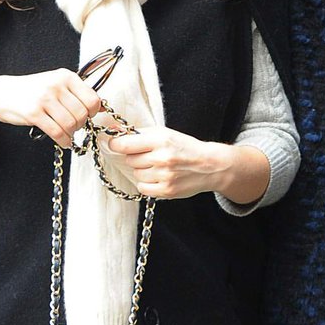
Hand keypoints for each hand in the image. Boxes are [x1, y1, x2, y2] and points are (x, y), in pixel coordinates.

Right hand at [0, 68, 105, 150]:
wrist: (3, 93)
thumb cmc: (33, 91)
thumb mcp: (56, 84)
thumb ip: (78, 93)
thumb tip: (104, 107)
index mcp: (66, 76)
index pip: (92, 99)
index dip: (93, 112)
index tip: (86, 116)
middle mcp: (56, 85)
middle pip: (82, 114)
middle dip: (81, 125)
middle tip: (73, 127)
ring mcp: (44, 99)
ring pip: (71, 125)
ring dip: (71, 134)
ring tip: (67, 134)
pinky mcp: (34, 113)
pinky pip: (58, 133)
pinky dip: (64, 141)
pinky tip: (63, 141)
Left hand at [105, 127, 234, 199]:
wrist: (209, 166)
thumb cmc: (184, 147)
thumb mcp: (165, 134)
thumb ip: (140, 134)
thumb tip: (114, 133)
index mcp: (161, 140)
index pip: (125, 144)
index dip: (116, 144)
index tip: (114, 144)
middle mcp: (162, 158)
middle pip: (130, 160)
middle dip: (136, 157)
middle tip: (149, 156)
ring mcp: (164, 176)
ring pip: (136, 174)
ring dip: (142, 171)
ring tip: (157, 167)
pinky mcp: (167, 191)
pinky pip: (142, 188)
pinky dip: (146, 184)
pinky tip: (157, 178)